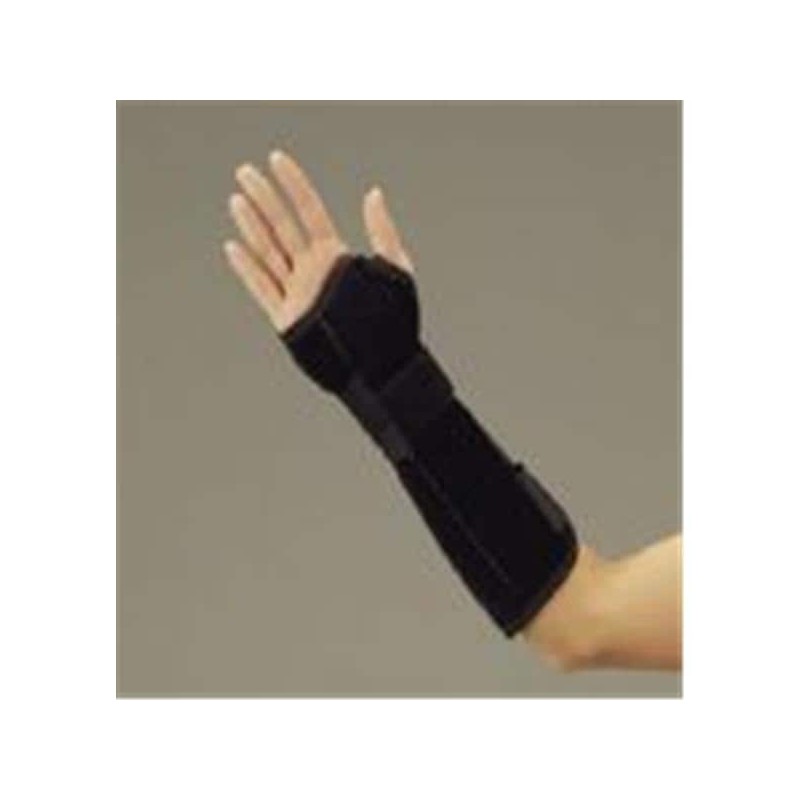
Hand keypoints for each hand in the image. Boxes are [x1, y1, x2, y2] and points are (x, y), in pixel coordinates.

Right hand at [223, 150, 413, 332]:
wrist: (383, 366)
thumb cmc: (394, 322)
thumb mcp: (395, 271)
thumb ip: (383, 233)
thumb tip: (373, 193)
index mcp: (335, 256)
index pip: (309, 211)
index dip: (294, 184)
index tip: (277, 158)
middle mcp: (313, 271)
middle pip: (283, 226)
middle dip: (265, 198)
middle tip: (245, 171)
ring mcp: (298, 293)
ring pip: (268, 252)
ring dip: (252, 226)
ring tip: (237, 199)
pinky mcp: (288, 319)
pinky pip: (263, 289)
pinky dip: (248, 269)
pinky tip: (234, 247)